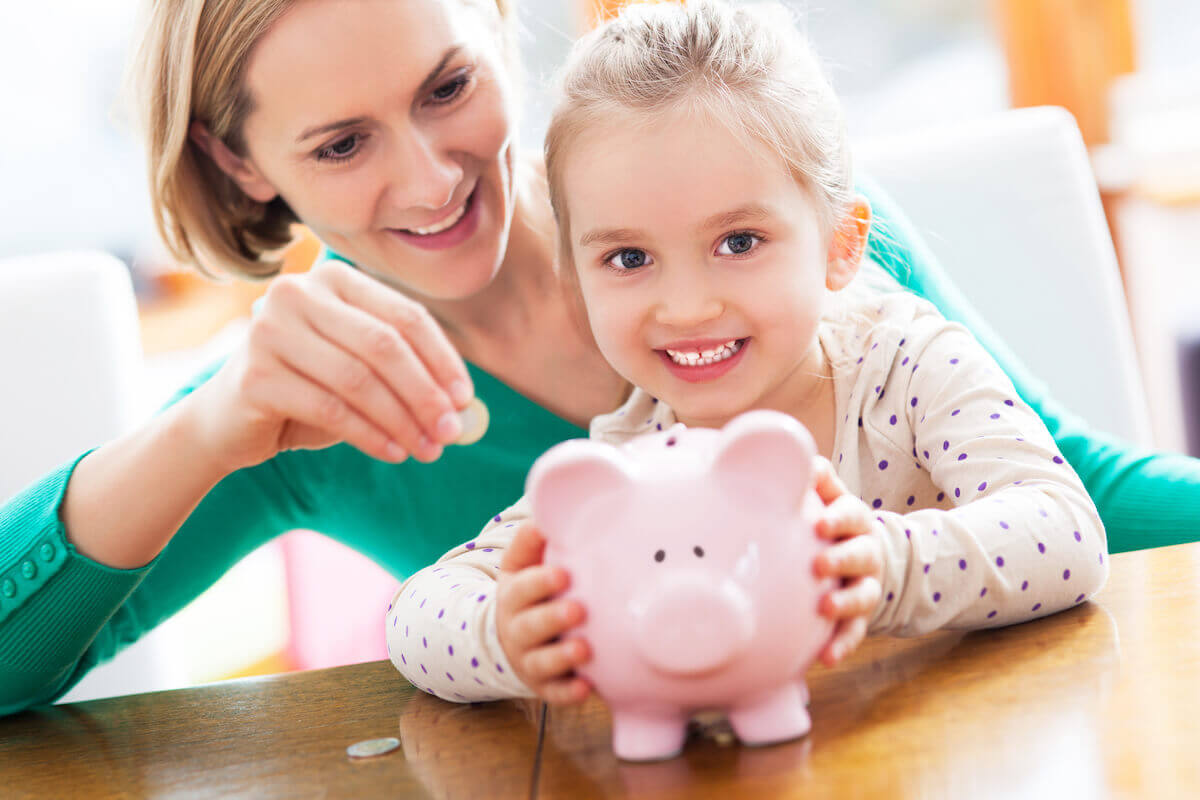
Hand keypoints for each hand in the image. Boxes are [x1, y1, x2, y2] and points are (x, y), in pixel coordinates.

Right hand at [188, 259, 473, 472]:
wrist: (228, 421)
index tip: (465, 398)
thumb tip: (463, 405)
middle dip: (425, 393)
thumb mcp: (360, 370)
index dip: (441, 358)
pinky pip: (331, 409)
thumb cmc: (309, 390)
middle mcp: (297, 294)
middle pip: (384, 346)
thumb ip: (406, 374)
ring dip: (402, 420)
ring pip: (359, 380)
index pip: (404, 316)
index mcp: (334, 280)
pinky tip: (393, 453)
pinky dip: (370, 435)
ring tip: (428, 449)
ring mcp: (270, 330)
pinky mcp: (255, 375)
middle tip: (450, 431)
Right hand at [495, 522, 591, 704]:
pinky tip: (586, 688)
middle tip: (578, 609)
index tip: (563, 574)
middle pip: (531, 625)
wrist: (509, 639)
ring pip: (541, 662)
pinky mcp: (543, 685)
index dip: (540, 582)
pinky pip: (554, 693)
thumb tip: (545, 512)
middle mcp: (517, 629)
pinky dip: (568, 692)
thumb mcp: (521, 565)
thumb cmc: (527, 593)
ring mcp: (529, 660)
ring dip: (562, 656)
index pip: (522, 587)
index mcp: (513, 596)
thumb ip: (533, 541)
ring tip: (584, 649)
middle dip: (553, 618)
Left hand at [811, 456, 883, 666]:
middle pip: (862, 554)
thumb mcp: (828, 497)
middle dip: (843, 559)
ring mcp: (866, 585)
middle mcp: (866, 552)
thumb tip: (800, 459)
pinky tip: (825, 657)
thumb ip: (816, 480)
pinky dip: (842, 644)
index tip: (820, 525)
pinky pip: (855, 632)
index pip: (851, 514)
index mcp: (855, 520)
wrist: (862, 558)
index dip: (839, 519)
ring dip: (845, 603)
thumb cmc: (831, 523)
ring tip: (824, 608)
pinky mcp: (861, 617)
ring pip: (863, 595)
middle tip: (819, 565)